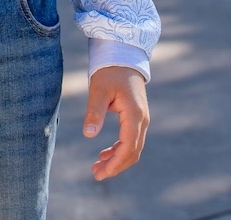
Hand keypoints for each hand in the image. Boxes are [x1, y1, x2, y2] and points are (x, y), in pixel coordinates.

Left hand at [83, 66, 148, 180]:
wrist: (122, 56)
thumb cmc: (109, 71)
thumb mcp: (98, 89)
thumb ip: (94, 112)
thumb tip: (88, 135)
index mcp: (134, 114)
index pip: (128, 147)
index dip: (115, 163)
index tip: (100, 173)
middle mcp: (142, 119)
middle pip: (133, 152)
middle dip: (116, 166)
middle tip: (96, 174)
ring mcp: (142, 119)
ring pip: (133, 148)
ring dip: (117, 159)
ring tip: (97, 166)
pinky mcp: (137, 117)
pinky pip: (131, 140)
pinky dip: (119, 149)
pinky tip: (105, 153)